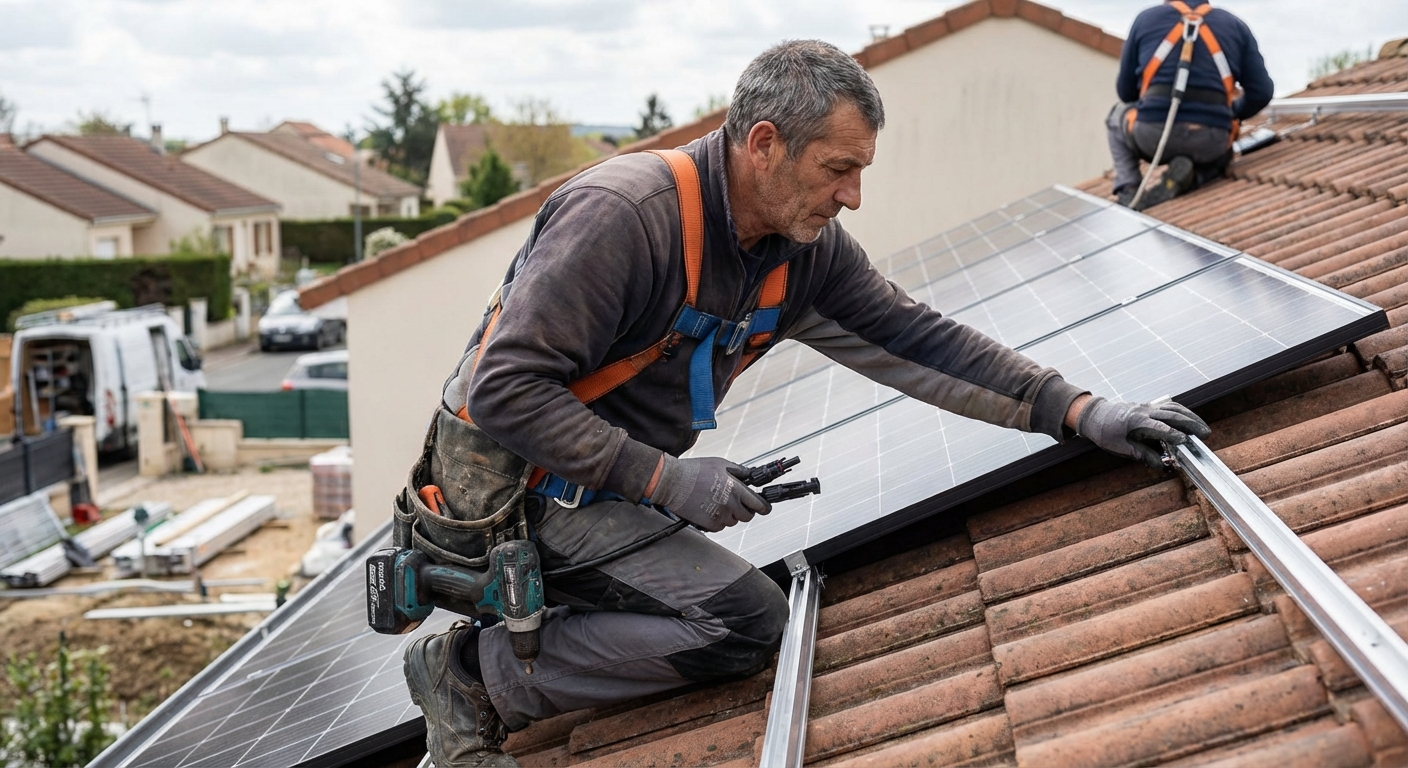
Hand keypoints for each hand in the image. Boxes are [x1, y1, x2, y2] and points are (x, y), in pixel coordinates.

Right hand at [652, 456, 770, 531]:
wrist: (672, 482)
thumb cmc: (693, 471)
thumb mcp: (720, 463)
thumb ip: (738, 471)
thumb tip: (749, 475)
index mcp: (735, 489)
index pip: (758, 504)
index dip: (763, 507)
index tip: (764, 508)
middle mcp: (730, 504)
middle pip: (747, 516)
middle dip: (744, 510)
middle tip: (734, 503)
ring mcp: (720, 516)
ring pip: (733, 521)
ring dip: (729, 515)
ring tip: (715, 502)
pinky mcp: (709, 525)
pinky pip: (720, 526)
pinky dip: (717, 520)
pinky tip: (708, 508)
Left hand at [1076, 397, 1210, 468]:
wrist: (1095, 416)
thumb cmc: (1107, 433)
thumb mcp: (1122, 448)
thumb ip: (1143, 455)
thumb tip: (1163, 466)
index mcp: (1135, 422)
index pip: (1159, 428)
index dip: (1173, 435)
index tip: (1186, 442)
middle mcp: (1143, 412)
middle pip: (1171, 415)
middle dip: (1190, 424)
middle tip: (1205, 434)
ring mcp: (1147, 407)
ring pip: (1173, 408)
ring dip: (1190, 417)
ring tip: (1203, 428)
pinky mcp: (1149, 407)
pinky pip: (1169, 406)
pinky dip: (1182, 412)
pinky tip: (1190, 419)